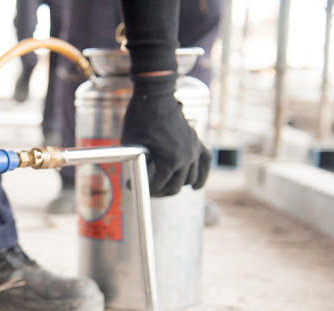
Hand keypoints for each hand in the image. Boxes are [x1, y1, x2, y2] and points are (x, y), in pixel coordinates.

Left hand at [121, 73, 210, 196]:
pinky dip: (202, 175)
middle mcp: (186, 157)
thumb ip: (136, 164)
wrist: (155, 96)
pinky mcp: (196, 141)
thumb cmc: (140, 119)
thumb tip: (135, 180)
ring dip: (176, 185)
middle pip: (175, 187)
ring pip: (191, 179)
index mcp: (170, 160)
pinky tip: (195, 186)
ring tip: (162, 186)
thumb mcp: (132, 145)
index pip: (158, 186)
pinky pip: (205, 162)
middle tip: (146, 189)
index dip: (142, 189)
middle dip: (158, 191)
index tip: (129, 185)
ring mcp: (193, 149)